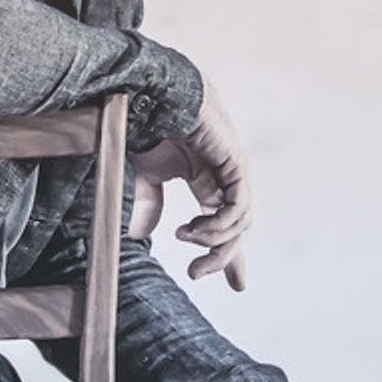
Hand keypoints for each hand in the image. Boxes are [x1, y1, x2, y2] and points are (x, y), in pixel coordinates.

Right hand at [128, 75, 250, 288]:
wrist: (156, 96)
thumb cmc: (152, 126)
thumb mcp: (147, 175)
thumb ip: (150, 204)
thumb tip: (141, 236)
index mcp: (208, 179)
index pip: (225, 222)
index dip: (229, 254)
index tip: (237, 285)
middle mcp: (226, 178)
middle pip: (237, 230)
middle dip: (222, 258)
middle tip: (197, 274)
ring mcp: (234, 171)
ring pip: (240, 223)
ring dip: (213, 242)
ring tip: (186, 240)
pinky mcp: (236, 164)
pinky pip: (238, 208)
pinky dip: (218, 226)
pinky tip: (193, 229)